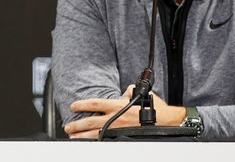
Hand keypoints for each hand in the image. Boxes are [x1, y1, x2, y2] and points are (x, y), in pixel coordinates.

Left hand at [63, 85, 185, 139]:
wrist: (166, 121)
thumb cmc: (153, 108)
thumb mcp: (138, 94)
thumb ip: (127, 92)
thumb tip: (122, 92)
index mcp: (118, 105)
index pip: (96, 103)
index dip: (82, 104)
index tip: (72, 106)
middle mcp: (116, 118)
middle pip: (92, 121)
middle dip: (78, 124)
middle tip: (68, 126)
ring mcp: (119, 129)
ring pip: (97, 133)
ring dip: (83, 135)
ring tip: (73, 136)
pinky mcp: (124, 137)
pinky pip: (107, 140)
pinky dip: (97, 141)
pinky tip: (90, 142)